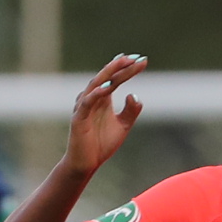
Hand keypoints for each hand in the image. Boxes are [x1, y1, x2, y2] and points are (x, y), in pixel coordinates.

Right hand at [67, 55, 148, 174]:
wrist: (86, 163)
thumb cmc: (101, 144)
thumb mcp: (123, 126)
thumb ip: (131, 111)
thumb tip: (134, 95)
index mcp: (103, 99)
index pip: (115, 78)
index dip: (127, 68)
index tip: (142, 60)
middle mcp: (92, 98)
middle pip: (107, 77)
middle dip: (120, 65)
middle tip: (135, 57)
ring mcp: (84, 106)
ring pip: (96, 84)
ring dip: (110, 73)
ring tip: (122, 63)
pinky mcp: (79, 117)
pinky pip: (88, 102)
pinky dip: (98, 93)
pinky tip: (109, 87)